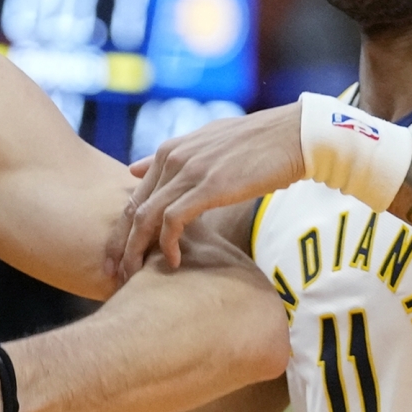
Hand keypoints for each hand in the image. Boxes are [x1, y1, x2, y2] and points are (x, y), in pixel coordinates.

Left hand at [118, 103, 303, 277]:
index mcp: (169, 151)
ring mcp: (188, 172)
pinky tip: (173, 261)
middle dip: (122, 245)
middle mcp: (172, 159)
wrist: (294, 136)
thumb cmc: (256, 144)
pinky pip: (173, 220)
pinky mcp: (208, 186)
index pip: (134, 196)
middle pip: (133, 209)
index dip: (123, 229)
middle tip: (118, 273)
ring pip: (147, 217)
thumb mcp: (206, 144)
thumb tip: (132, 170)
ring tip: (138, 274)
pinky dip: (168, 244)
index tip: (120, 256)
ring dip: (138, 250)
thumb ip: (170, 160)